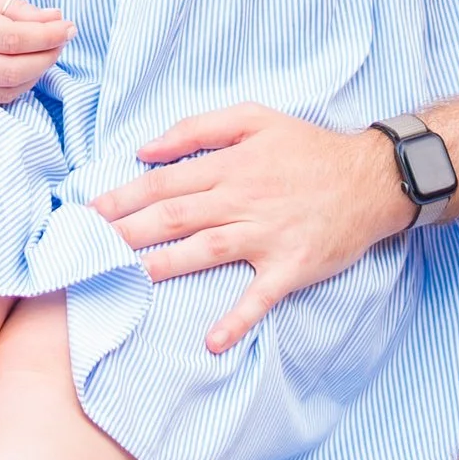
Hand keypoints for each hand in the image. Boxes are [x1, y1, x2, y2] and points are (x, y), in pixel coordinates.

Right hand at [0, 0, 69, 106]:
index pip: (12, 37)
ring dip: (32, 76)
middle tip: (62, 41)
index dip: (47, 35)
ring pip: (0, 92)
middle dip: (46, 57)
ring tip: (45, 54)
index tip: (68, 26)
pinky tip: (20, 69)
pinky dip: (8, 87)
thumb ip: (9, 4)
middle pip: (11, 70)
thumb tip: (53, 20)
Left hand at [91, 107, 406, 349]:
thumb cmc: (308, 148)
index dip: (122, 198)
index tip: (88, 214)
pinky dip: (238, 319)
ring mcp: (266, 235)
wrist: (371, 178)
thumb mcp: (256, 118)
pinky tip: (213, 341)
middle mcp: (242, 199)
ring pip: (204, 251)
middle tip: (87, 247)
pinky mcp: (290, 266)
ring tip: (124, 279)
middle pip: (174, 216)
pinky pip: (260, 296)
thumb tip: (147, 149)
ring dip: (162, 266)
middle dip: (126, 232)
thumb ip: (199, 128)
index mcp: (230, 164)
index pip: (163, 182)